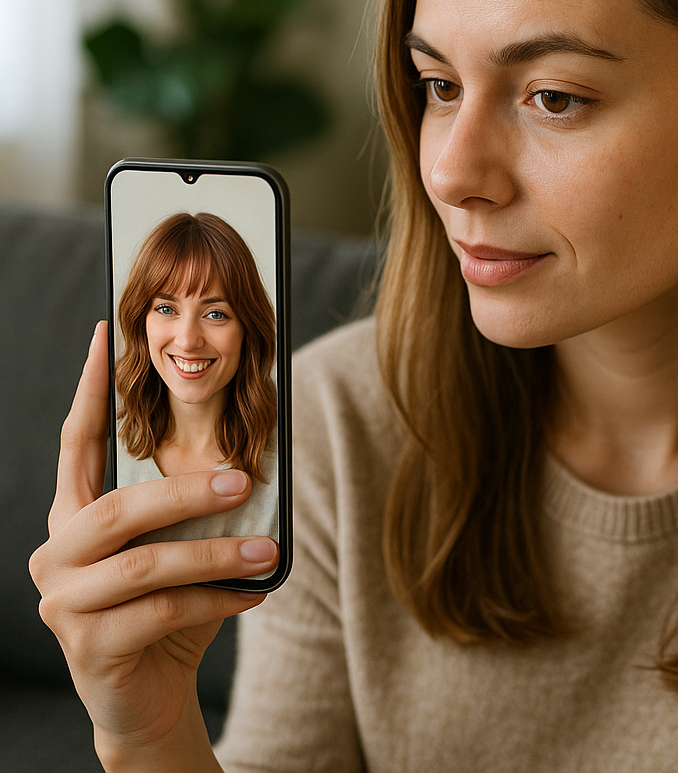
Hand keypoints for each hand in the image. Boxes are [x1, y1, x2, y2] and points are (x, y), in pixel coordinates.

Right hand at [29, 322, 277, 767]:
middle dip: (187, 493)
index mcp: (75, 515)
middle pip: (119, 508)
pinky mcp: (87, 645)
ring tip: (268, 549)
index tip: (104, 334)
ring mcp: (64, 601)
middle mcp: (59, 552)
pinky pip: (161, 612)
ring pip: (145, 565)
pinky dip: (216, 599)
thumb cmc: (171, 604)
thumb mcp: (182, 546)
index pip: (75, 443)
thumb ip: (195, 506)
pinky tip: (255, 593)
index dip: (88, 389)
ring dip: (215, 553)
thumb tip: (253, 459)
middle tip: (244, 481)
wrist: (151, 694)